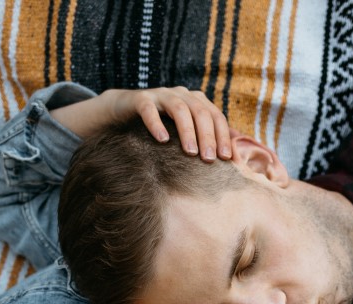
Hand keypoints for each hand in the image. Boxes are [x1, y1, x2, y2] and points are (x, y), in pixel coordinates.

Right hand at [100, 87, 232, 161]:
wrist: (123, 112)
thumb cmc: (159, 127)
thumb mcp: (183, 133)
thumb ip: (202, 140)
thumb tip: (229, 159)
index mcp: (195, 101)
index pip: (216, 116)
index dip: (223, 136)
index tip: (226, 158)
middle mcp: (181, 95)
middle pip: (201, 112)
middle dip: (208, 136)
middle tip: (209, 159)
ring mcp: (161, 95)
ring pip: (179, 109)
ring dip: (187, 131)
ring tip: (190, 152)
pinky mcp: (141, 99)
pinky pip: (149, 109)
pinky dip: (156, 124)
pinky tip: (162, 140)